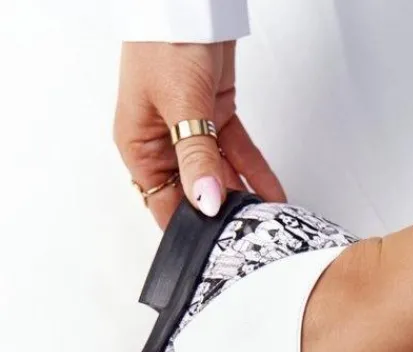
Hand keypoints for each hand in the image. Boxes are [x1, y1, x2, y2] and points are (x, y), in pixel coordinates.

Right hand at [114, 41, 285, 229]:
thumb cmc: (165, 39)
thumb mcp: (181, 104)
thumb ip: (197, 157)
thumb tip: (206, 202)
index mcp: (139, 146)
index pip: (163, 204)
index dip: (190, 229)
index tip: (217, 251)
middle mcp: (162, 143)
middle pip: (195, 194)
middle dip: (222, 216)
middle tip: (250, 239)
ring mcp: (191, 130)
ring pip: (220, 176)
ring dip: (244, 197)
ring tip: (267, 223)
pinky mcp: (215, 116)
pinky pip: (237, 154)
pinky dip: (255, 173)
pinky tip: (272, 195)